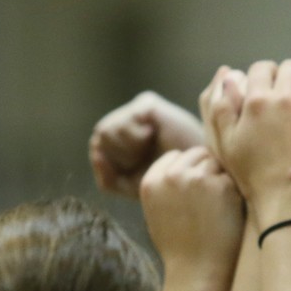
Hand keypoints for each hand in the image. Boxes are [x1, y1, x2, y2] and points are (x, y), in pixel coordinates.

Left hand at [88, 91, 203, 196]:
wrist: (195, 173)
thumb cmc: (167, 179)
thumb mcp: (130, 187)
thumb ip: (106, 179)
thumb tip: (96, 153)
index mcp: (123, 137)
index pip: (97, 147)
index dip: (111, 164)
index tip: (136, 169)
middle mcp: (128, 119)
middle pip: (99, 137)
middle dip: (119, 157)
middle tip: (144, 158)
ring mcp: (137, 109)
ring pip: (105, 130)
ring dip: (126, 148)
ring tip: (148, 148)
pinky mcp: (147, 103)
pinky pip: (122, 122)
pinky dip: (133, 137)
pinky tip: (151, 136)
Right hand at [139, 146, 244, 290]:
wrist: (198, 271)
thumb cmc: (180, 246)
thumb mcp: (158, 211)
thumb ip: (165, 184)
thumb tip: (184, 160)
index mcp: (151, 181)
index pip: (175, 156)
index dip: (188, 171)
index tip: (193, 193)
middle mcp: (171, 176)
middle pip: (197, 154)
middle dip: (205, 171)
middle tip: (209, 201)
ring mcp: (197, 178)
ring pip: (215, 162)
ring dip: (220, 179)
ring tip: (215, 209)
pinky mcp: (221, 185)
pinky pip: (231, 177)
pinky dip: (233, 192)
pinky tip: (225, 214)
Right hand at [207, 59, 290, 224]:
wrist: (285, 202)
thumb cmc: (251, 174)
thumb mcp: (225, 143)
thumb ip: (221, 106)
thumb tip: (229, 74)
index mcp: (256, 100)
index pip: (262, 67)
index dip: (263, 76)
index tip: (266, 91)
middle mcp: (284, 98)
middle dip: (289, 78)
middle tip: (287, 98)